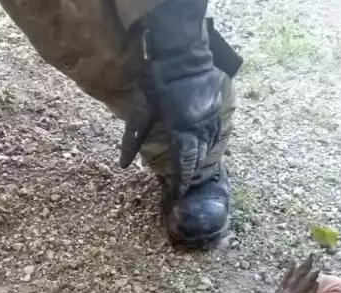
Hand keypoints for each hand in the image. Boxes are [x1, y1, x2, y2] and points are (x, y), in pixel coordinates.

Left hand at [119, 0, 223, 196]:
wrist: (183, 52)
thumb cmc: (158, 80)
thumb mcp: (141, 109)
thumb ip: (133, 138)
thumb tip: (123, 164)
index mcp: (182, 130)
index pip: (184, 163)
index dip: (181, 180)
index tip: (177, 193)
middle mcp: (201, 127)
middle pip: (199, 157)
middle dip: (192, 174)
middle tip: (185, 187)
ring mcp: (212, 116)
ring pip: (209, 145)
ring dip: (202, 159)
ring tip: (195, 171)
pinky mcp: (218, 107)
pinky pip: (216, 131)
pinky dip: (209, 142)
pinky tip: (205, 146)